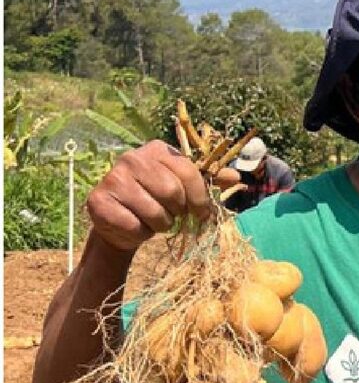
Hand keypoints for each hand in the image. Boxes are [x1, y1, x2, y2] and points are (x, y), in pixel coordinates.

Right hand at [86, 140, 211, 252]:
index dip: (200, 197)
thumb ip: (209, 180)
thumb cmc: (158, 200)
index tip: (202, 213)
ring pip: (154, 211)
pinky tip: (135, 225)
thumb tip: (236, 177)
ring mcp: (112, 178)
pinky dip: (140, 233)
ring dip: (161, 224)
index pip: (188, 171)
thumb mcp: (184, 188)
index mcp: (157, 149)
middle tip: (172, 215)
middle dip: (178, 211)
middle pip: (171, 191)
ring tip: (154, 220)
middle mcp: (132, 158)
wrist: (122, 222)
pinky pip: (133, 226)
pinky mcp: (98, 202)